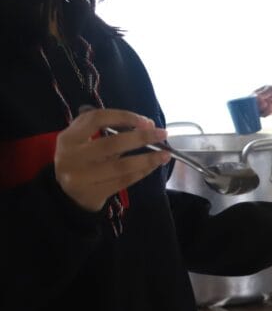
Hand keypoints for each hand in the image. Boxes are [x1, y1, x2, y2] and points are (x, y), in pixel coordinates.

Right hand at [54, 108, 170, 211]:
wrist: (66, 194)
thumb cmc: (81, 160)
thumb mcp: (82, 140)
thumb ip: (106, 129)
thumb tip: (146, 125)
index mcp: (68, 138)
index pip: (97, 119)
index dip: (123, 117)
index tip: (146, 121)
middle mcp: (71, 157)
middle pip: (111, 144)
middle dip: (141, 137)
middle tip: (162, 134)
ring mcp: (81, 178)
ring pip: (121, 166)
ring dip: (147, 159)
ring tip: (165, 155)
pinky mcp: (92, 194)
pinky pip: (124, 181)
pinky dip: (142, 172)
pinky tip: (153, 166)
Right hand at [253, 85, 271, 116]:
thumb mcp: (271, 89)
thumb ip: (264, 93)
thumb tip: (256, 97)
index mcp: (255, 94)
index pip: (249, 99)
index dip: (250, 101)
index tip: (256, 101)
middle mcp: (256, 102)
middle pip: (252, 107)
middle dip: (257, 106)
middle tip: (265, 103)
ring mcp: (261, 108)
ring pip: (257, 112)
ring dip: (263, 110)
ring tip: (270, 105)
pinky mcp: (265, 113)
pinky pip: (263, 115)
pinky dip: (267, 113)